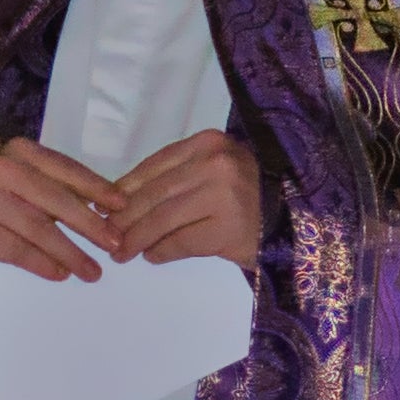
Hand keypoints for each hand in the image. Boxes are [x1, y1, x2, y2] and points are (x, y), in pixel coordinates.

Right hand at [0, 140, 127, 285]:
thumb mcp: (21, 186)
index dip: (96, 188)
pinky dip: (43, 264)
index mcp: (18, 152)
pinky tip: (60, 274)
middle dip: (90, 224)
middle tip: (115, 245)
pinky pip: (19, 250)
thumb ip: (55, 190)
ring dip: (71, 253)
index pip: (65, 169)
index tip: (123, 206)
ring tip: (93, 271)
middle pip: (56, 199)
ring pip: (39, 229)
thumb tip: (108, 210)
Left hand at [108, 128, 262, 268]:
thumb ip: (175, 179)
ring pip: (162, 219)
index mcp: (208, 144)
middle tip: (107, 237)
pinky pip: (182, 242)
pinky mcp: (228, 228)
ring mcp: (224, 195)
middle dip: (124, 219)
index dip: (124, 189)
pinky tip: (151, 256)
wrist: (296, 221)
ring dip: (136, 239)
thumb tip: (117, 202)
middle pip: (154, 194)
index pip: (153, 166)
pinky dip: (162, 251)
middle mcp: (215, 163)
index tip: (104, 208)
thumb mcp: (214, 173)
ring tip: (122, 253)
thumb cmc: (250, 197)